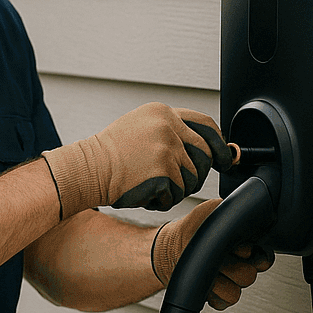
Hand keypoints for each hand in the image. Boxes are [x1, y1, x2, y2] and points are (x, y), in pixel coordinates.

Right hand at [41, 104, 236, 217]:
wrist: (87, 169)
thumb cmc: (110, 153)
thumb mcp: (140, 126)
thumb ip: (171, 130)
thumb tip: (205, 147)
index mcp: (163, 112)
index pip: (206, 125)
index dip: (219, 144)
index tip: (224, 158)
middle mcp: (168, 127)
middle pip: (205, 155)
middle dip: (197, 173)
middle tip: (178, 181)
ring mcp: (166, 150)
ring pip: (192, 178)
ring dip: (175, 189)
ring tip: (151, 184)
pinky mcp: (163, 173)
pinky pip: (176, 194)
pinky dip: (162, 200)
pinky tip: (144, 192)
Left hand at [151, 198, 274, 309]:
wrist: (173, 246)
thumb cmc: (194, 227)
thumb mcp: (212, 210)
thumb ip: (230, 209)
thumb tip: (245, 208)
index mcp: (246, 247)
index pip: (264, 258)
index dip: (254, 255)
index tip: (240, 249)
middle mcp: (241, 265)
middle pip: (249, 276)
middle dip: (231, 266)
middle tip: (217, 256)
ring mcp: (230, 282)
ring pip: (236, 292)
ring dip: (219, 281)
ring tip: (206, 269)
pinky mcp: (219, 297)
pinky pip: (224, 303)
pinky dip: (213, 295)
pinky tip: (204, 283)